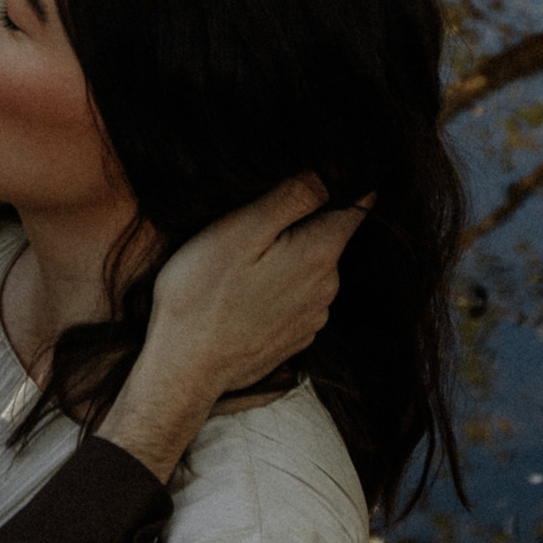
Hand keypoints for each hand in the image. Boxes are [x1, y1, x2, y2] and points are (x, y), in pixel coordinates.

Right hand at [99, 176, 365, 483]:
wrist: (184, 370)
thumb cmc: (201, 295)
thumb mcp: (239, 230)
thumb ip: (291, 198)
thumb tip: (331, 174)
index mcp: (319, 254)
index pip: (357, 206)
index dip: (347, 183)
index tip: (326, 172)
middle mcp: (327, 287)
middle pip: (330, 237)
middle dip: (304, 223)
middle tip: (255, 221)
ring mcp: (314, 317)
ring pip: (312, 269)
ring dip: (290, 258)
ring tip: (245, 262)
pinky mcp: (295, 337)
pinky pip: (298, 299)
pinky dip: (280, 289)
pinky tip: (246, 293)